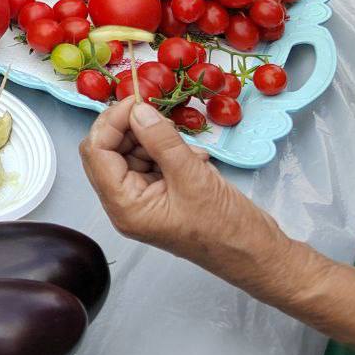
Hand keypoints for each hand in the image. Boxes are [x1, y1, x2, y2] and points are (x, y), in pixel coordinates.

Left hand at [78, 99, 282, 270]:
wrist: (258, 255)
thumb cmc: (227, 228)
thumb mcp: (193, 177)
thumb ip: (162, 141)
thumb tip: (137, 110)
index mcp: (124, 206)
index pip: (96, 153)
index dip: (111, 122)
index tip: (136, 99)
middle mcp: (125, 204)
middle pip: (108, 151)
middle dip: (131, 128)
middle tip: (160, 113)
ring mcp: (142, 200)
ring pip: (131, 153)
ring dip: (155, 140)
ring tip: (187, 147)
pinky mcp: (160, 194)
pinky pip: (152, 162)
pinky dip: (169, 151)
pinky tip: (196, 158)